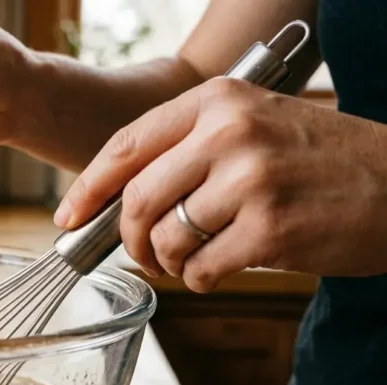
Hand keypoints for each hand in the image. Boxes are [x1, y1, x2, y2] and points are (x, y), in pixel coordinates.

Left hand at [54, 77, 386, 291]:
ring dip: (169, 263)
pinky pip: (201, 270)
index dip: (88, 188)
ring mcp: (252, 180)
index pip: (126, 145)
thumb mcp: (253, 127)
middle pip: (137, 201)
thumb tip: (115, 202)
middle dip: (129, 240)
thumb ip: (187, 152)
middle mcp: (230, 133)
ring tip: (193, 260)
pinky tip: (219, 272)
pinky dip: (200, 281)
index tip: (67, 219)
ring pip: (166, 239)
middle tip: (144, 255)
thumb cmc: (319, 161)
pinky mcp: (272, 229)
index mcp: (217, 101)